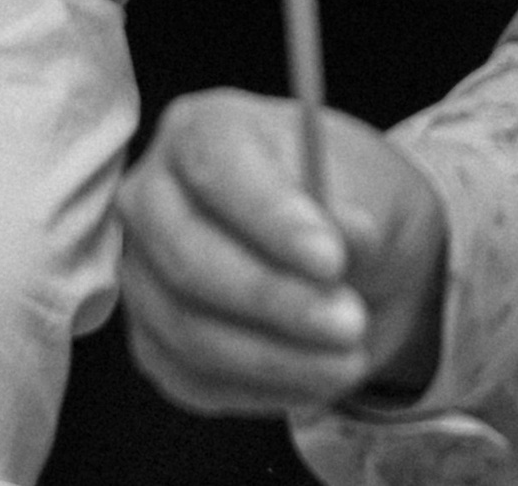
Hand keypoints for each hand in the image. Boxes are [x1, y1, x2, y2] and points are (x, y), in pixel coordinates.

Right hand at [118, 90, 449, 414]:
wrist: (349, 262)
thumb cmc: (351, 203)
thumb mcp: (373, 193)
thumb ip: (354, 212)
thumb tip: (347, 234)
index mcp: (202, 129)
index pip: (216, 167)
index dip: (270, 218)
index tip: (331, 260)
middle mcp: (153, 196)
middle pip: (189, 257)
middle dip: (274, 300)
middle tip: (350, 324)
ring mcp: (144, 272)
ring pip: (189, 329)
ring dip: (277, 356)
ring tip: (349, 359)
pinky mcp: (153, 340)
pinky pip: (194, 378)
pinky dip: (263, 387)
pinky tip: (317, 375)